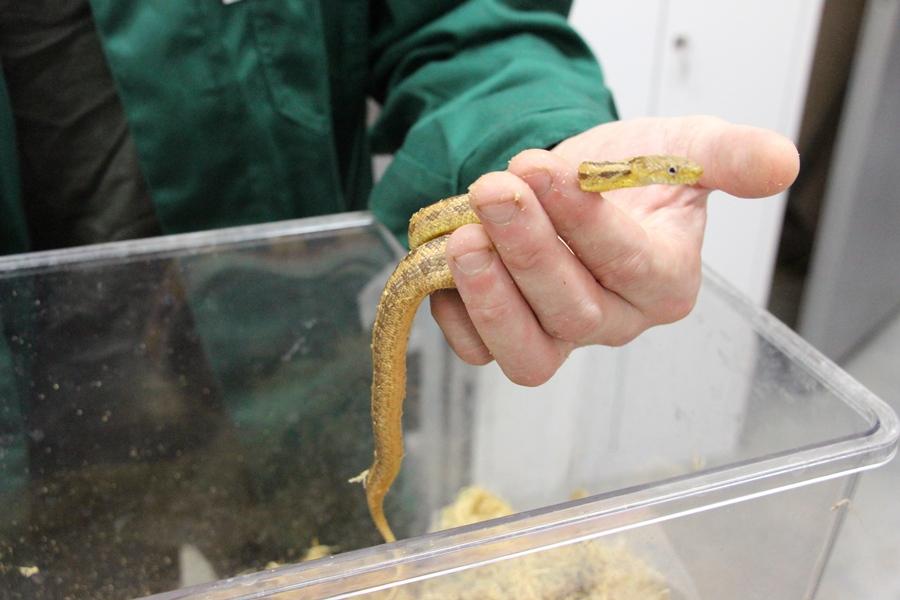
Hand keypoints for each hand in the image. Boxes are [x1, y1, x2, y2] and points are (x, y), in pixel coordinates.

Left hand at [430, 115, 798, 385]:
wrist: (576, 181)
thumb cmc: (633, 170)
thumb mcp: (686, 145)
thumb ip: (729, 155)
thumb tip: (782, 163)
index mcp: (664, 281)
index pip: (629, 266)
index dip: (585, 224)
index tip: (544, 170)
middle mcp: (615, 320)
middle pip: (575, 313)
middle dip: (529, 250)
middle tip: (495, 188)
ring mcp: (560, 336)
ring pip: (529, 352)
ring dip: (491, 297)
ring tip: (463, 237)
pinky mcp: (511, 338)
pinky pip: (481, 353)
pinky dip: (458, 317)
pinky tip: (444, 265)